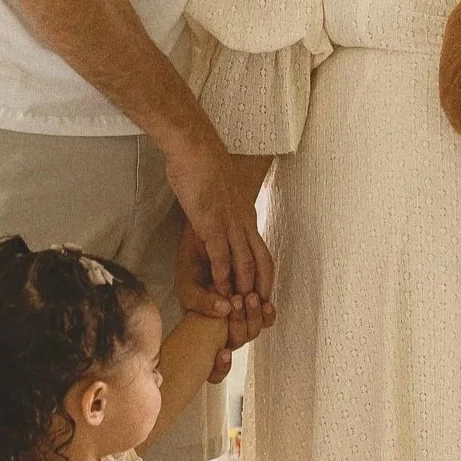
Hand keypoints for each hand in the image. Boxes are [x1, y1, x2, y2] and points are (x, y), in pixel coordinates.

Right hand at [166, 134, 274, 319]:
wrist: (195, 146)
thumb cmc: (203, 165)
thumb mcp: (221, 191)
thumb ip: (224, 207)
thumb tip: (221, 214)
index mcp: (246, 216)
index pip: (263, 253)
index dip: (265, 278)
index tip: (262, 298)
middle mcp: (244, 222)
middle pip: (260, 264)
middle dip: (259, 291)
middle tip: (255, 314)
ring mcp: (229, 223)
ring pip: (244, 264)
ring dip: (242, 290)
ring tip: (239, 310)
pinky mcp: (212, 223)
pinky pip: (221, 255)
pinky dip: (223, 276)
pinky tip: (220, 292)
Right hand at [177, 222, 274, 380]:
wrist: (208, 247)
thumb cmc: (194, 269)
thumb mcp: (189, 286)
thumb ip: (200, 301)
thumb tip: (224, 308)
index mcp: (203, 336)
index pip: (214, 369)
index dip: (220, 369)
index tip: (222, 353)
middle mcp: (222, 334)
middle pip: (237, 343)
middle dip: (238, 326)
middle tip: (234, 303)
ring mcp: (240, 322)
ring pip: (252, 332)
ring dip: (252, 317)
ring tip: (246, 297)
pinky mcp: (255, 309)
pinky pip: (266, 319)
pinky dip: (266, 313)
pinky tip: (263, 302)